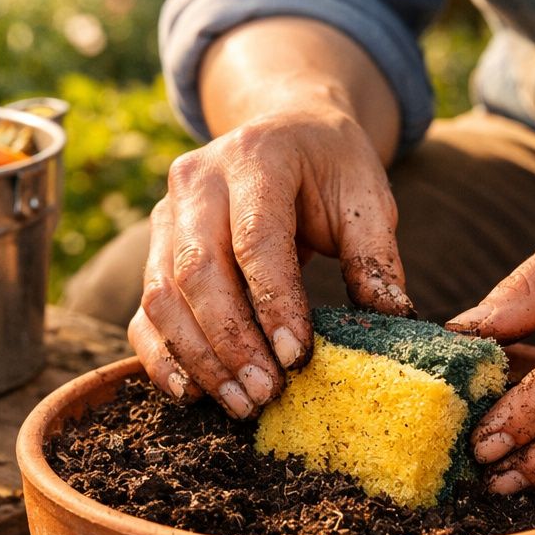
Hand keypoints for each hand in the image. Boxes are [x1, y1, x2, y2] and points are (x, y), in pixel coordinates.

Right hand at [130, 102, 413, 417]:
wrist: (285, 131)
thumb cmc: (330, 167)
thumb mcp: (366, 193)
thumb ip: (376, 252)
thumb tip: (391, 316)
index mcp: (255, 157)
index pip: (256, 239)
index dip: (274, 303)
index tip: (298, 357)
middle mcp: (196, 182)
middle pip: (197, 271)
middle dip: (231, 343)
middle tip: (267, 394)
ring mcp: (165, 215)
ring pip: (162, 296)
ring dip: (199, 358)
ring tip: (242, 403)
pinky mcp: (155, 251)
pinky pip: (144, 310)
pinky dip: (161, 356)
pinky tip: (194, 393)